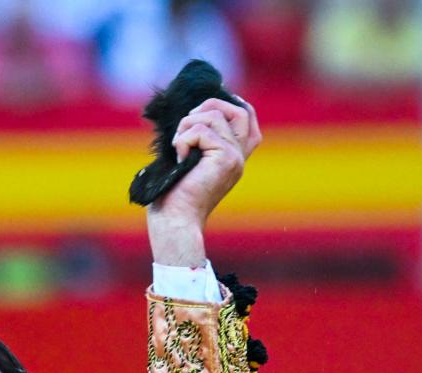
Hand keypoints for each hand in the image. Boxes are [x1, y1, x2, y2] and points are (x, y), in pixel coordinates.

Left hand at [147, 97, 261, 266]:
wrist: (175, 221)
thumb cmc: (174, 197)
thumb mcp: (188, 161)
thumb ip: (196, 140)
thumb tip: (189, 114)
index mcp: (233, 158)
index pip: (247, 120)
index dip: (232, 103)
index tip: (207, 104)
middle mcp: (239, 157)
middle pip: (238, 110)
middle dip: (208, 106)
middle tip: (185, 125)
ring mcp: (235, 157)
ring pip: (213, 116)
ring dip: (186, 126)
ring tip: (178, 147)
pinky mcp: (226, 158)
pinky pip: (200, 131)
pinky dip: (182, 140)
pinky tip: (179, 159)